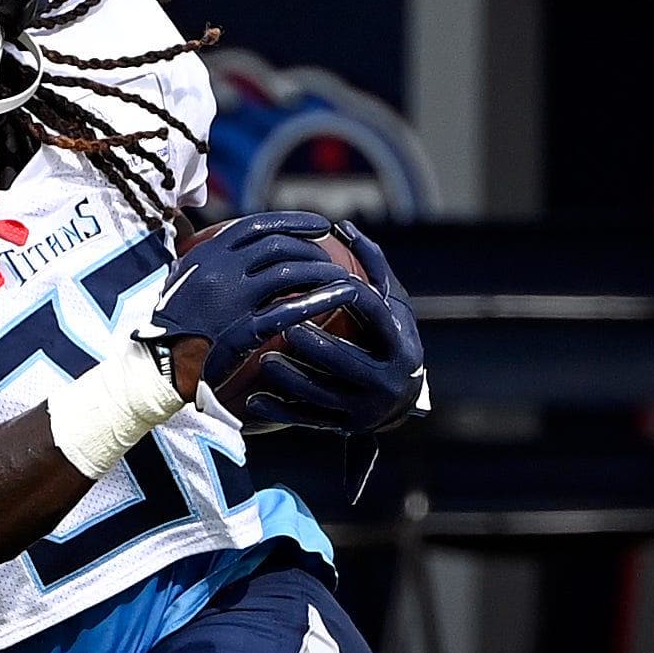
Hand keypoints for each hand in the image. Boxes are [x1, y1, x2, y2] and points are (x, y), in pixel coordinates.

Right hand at [146, 211, 362, 396]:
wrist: (158, 364)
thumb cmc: (171, 323)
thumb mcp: (182, 278)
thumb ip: (208, 258)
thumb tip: (234, 241)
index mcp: (208, 255)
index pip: (258, 225)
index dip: (294, 221)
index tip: (320, 226)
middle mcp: (221, 271)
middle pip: (279, 246)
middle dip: (312, 248)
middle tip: (330, 258)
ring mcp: (232, 300)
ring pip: (289, 273)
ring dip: (322, 271)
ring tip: (342, 278)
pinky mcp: (242, 329)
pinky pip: (288, 311)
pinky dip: (319, 300)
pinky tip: (340, 298)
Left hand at [228, 220, 426, 432]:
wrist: (399, 400)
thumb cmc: (389, 336)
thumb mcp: (392, 304)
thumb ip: (372, 265)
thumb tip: (343, 225)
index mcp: (400, 344)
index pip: (377, 317)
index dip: (354, 298)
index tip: (329, 282)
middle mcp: (387, 380)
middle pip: (349, 363)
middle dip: (319, 348)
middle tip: (288, 329)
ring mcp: (364, 408)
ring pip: (323, 395)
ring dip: (292, 379)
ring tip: (266, 360)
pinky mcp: (342, 426)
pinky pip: (306, 420)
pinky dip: (279, 410)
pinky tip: (253, 400)